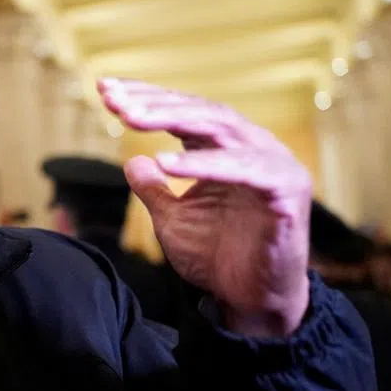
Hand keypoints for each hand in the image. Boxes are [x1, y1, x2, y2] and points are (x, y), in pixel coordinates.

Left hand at [98, 78, 311, 336]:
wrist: (251, 300)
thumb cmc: (217, 257)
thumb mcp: (172, 219)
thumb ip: (153, 189)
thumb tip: (131, 160)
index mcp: (227, 149)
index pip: (185, 111)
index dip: (146, 98)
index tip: (105, 90)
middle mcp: (252, 147)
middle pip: (200, 111)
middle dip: (154, 102)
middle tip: (114, 99)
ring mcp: (273, 165)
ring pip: (220, 128)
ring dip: (172, 119)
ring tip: (131, 118)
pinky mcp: (285, 191)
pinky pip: (243, 168)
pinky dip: (204, 164)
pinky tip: (165, 163)